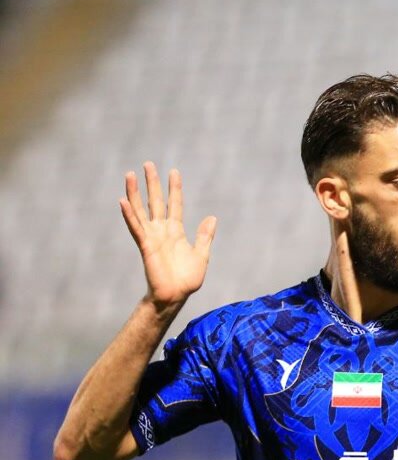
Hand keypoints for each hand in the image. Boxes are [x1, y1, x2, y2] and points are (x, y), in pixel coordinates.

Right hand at [119, 162, 216, 310]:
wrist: (176, 295)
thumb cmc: (187, 279)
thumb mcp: (202, 254)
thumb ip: (205, 236)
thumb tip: (212, 218)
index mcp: (176, 231)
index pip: (174, 204)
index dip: (174, 189)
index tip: (174, 171)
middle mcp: (162, 230)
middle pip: (156, 201)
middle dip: (152, 183)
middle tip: (148, 164)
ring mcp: (152, 237)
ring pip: (141, 210)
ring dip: (135, 192)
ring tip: (131, 174)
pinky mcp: (145, 245)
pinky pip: (136, 227)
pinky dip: (129, 214)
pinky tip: (123, 200)